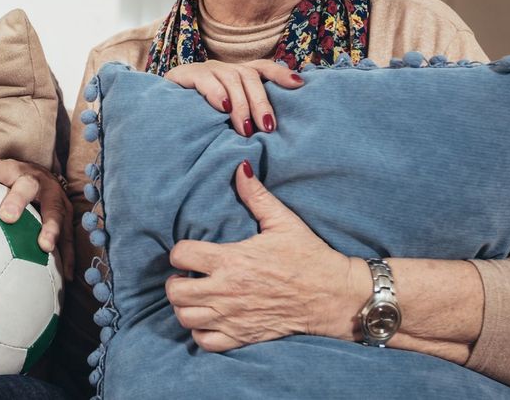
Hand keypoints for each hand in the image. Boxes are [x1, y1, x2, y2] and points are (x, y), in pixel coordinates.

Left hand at [0, 157, 73, 279]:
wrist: (44, 177)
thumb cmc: (7, 185)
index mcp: (8, 170)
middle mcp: (32, 179)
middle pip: (25, 185)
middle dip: (17, 200)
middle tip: (6, 217)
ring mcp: (52, 194)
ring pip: (53, 209)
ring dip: (50, 227)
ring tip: (44, 246)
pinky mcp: (66, 211)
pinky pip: (69, 234)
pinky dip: (67, 254)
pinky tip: (65, 276)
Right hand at [163, 60, 303, 135]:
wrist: (159, 113)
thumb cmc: (199, 120)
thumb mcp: (226, 118)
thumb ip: (246, 117)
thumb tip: (272, 131)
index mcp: (237, 75)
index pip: (263, 68)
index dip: (281, 73)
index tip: (299, 84)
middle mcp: (224, 68)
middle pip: (250, 76)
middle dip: (261, 103)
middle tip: (267, 128)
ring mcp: (205, 69)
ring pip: (232, 78)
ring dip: (242, 104)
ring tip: (245, 128)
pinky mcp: (185, 74)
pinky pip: (206, 79)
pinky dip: (217, 93)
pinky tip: (222, 107)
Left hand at [164, 161, 364, 351]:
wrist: (334, 296)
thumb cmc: (309, 257)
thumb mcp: (283, 222)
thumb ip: (256, 196)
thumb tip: (240, 167)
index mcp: (231, 260)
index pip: (181, 255)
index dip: (181, 251)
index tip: (191, 252)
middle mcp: (226, 291)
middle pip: (175, 291)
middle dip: (176, 281)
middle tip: (188, 276)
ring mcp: (232, 317)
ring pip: (185, 317)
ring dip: (186, 306)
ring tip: (197, 296)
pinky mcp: (242, 336)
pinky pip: (205, 341)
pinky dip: (201, 331)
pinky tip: (210, 318)